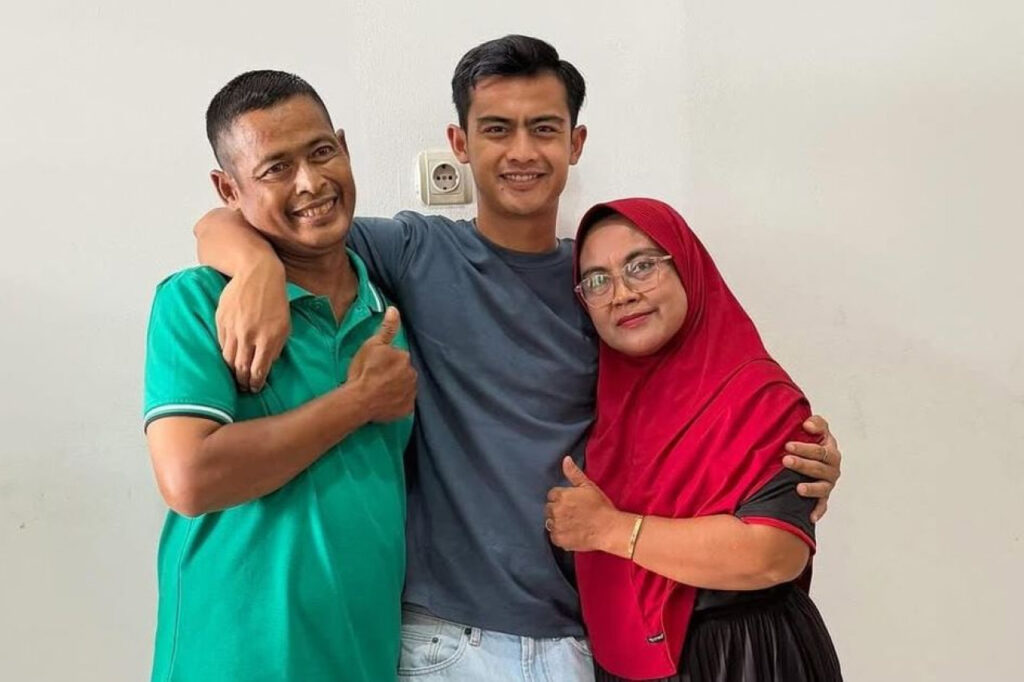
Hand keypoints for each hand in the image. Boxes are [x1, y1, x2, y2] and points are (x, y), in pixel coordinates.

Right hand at [217, 260, 289, 391]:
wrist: (257, 274)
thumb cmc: (275, 300)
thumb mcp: (284, 326)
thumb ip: (276, 347)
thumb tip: (267, 365)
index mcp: (267, 338)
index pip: (258, 370)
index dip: (255, 383)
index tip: (255, 389)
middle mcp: (249, 336)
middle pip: (240, 368)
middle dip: (242, 382)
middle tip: (243, 387)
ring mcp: (233, 328)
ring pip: (228, 358)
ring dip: (231, 371)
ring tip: (235, 377)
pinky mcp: (221, 320)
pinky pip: (221, 343)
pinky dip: (226, 353)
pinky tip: (230, 357)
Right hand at [346, 307, 416, 421]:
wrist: (359, 400)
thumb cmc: (363, 371)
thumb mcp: (372, 345)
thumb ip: (386, 328)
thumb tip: (394, 309)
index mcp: (404, 357)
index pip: (399, 356)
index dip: (387, 361)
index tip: (376, 366)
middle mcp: (412, 374)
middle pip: (404, 371)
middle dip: (394, 374)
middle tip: (377, 379)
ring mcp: (411, 393)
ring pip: (405, 386)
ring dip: (397, 387)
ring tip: (380, 390)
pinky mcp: (408, 409)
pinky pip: (405, 403)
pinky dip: (398, 402)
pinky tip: (386, 401)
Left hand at [545, 456, 622, 552]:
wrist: (608, 528)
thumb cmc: (600, 506)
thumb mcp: (588, 486)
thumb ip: (574, 473)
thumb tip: (565, 459)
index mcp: (561, 495)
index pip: (552, 495)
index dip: (561, 499)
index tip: (571, 503)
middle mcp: (556, 510)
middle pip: (549, 509)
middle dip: (558, 510)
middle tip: (572, 514)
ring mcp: (556, 526)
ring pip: (550, 523)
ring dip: (558, 523)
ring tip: (572, 524)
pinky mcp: (559, 539)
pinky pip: (553, 536)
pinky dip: (560, 536)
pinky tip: (571, 534)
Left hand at [783, 415, 841, 521]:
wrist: (812, 457)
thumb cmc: (811, 442)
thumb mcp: (816, 429)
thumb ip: (816, 423)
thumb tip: (807, 425)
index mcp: (830, 452)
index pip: (821, 450)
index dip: (805, 448)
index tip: (788, 445)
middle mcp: (832, 469)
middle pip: (819, 468)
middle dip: (802, 464)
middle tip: (786, 460)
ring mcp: (828, 484)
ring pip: (822, 487)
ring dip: (811, 488)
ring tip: (798, 488)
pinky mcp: (823, 497)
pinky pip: (822, 506)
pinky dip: (817, 511)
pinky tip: (810, 517)